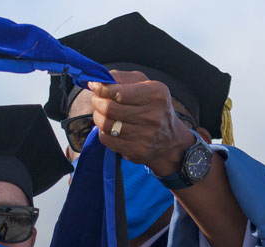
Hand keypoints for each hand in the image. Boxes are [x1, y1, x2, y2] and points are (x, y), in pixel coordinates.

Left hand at [88, 70, 206, 176]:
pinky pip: (106, 139)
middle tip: (96, 99)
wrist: (170, 139)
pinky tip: (109, 127)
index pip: (119, 92)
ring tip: (101, 112)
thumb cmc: (154, 107)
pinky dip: (103, 131)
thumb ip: (124, 78)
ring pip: (106, 124)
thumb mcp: (146, 85)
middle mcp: (152, 115)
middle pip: (110, 108)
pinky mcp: (135, 151)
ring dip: (98, 116)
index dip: (101, 89)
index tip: (94, 85)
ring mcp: (144, 136)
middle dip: (97, 101)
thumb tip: (99, 79)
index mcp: (155, 95)